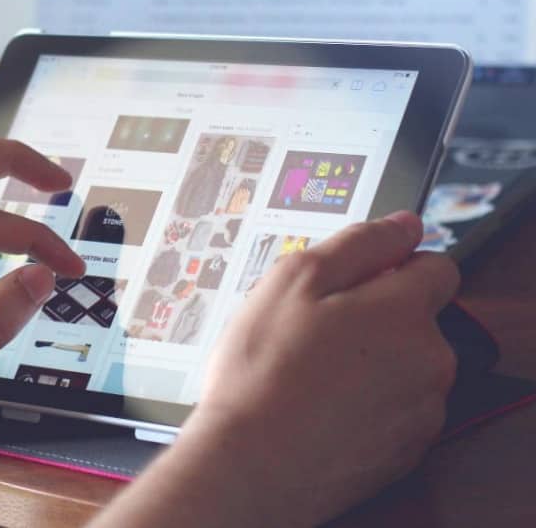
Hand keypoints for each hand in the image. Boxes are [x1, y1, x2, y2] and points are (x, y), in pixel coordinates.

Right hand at [91, 212, 458, 527]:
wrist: (254, 463)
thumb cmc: (265, 372)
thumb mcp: (293, 280)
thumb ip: (358, 244)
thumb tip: (403, 226)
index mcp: (406, 310)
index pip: (435, 265)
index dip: (391, 264)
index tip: (351, 280)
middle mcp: (430, 359)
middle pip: (417, 317)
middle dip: (374, 315)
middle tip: (312, 328)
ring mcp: (422, 409)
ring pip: (405, 364)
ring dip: (371, 360)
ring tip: (310, 370)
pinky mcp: (406, 449)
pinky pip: (395, 408)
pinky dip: (367, 402)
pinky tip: (320, 404)